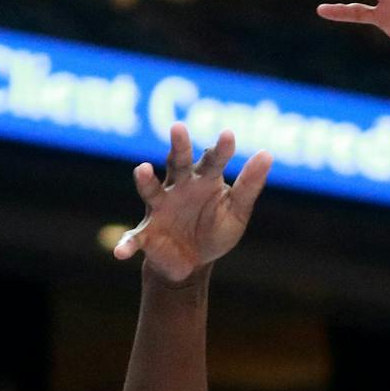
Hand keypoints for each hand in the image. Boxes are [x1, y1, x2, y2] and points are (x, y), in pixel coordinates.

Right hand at [115, 125, 271, 283]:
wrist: (193, 262)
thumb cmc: (215, 230)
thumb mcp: (237, 211)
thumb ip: (249, 185)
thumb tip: (267, 154)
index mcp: (203, 180)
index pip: (212, 160)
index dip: (220, 149)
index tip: (229, 135)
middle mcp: (178, 187)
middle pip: (178, 162)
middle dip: (179, 146)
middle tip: (179, 128)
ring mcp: (160, 208)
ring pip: (151, 190)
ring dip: (146, 180)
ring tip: (142, 170)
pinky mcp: (146, 233)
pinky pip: (134, 237)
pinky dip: (127, 243)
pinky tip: (121, 252)